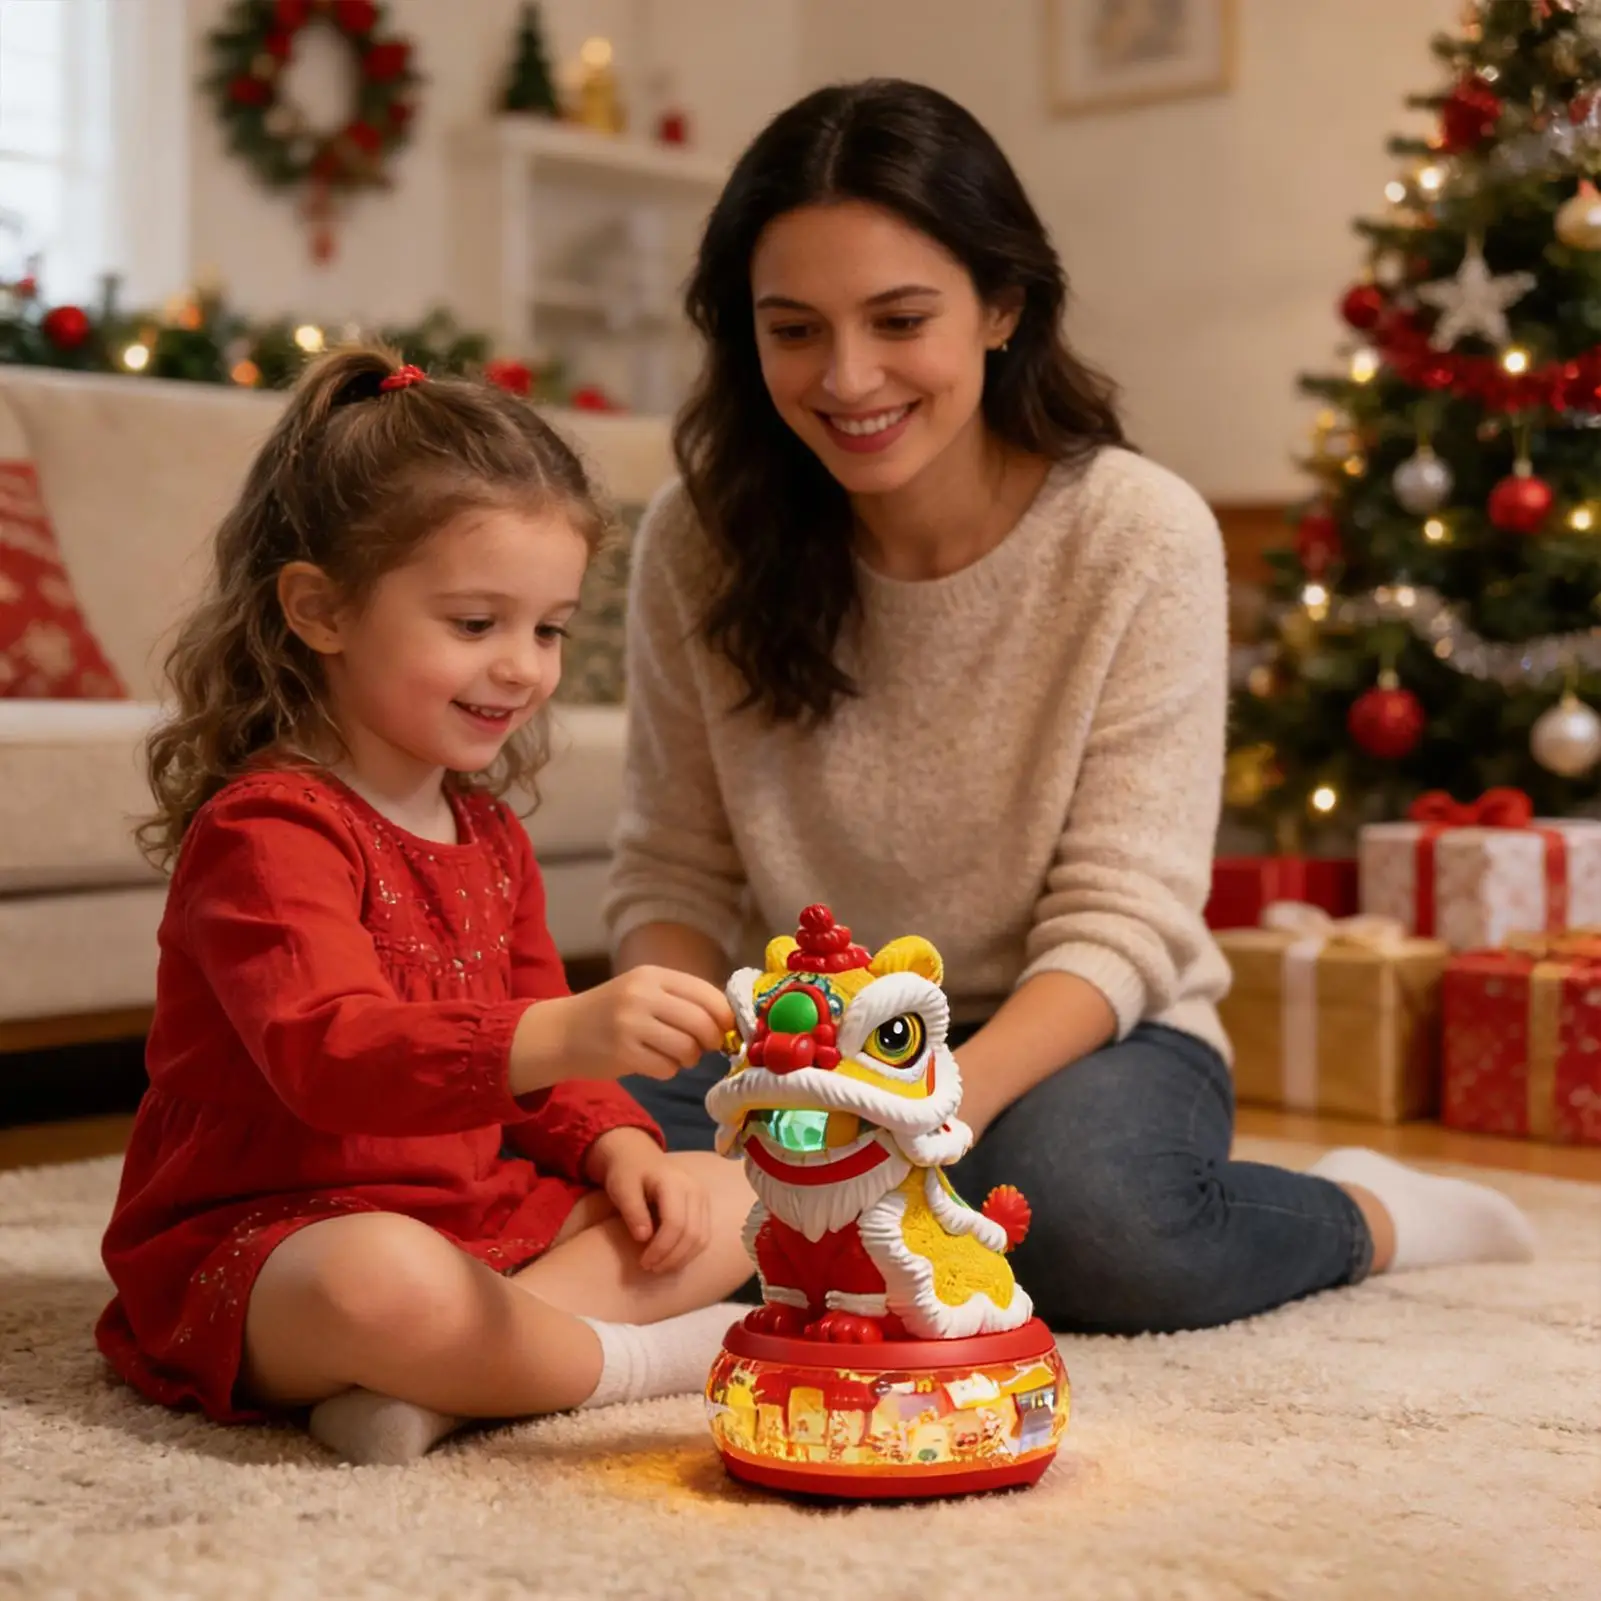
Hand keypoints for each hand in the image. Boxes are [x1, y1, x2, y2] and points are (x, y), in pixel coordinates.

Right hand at [509, 966, 733, 1094]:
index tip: (727, 1029)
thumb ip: (680, 1000)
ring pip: (687, 1048)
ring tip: (676, 1056)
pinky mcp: (623, 1053)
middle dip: (712, 1040)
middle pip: (702, 1022)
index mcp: (653, 976)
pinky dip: (668, 1071)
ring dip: (689, 1058)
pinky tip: (654, 1064)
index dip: (725, 1015)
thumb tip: (727, 1021)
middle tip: (704, 1047)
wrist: (562, 1032)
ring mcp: (631, 1024)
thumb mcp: (643, 992)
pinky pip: (667, 1068)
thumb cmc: (611, 1013)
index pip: (706, 993)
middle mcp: (642, 995)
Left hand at [585, 1129, 710, 1272]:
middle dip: (672, 1257)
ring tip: (660, 1267)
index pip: (675, 1223)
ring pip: (702, 1237)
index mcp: (674, 1181)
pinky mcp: (704, 1205)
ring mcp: (702, 1197)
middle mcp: (694, 1188)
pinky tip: (671, 1259)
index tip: (643, 1263)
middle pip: (692, 1233)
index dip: (661, 1248)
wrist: (637, 1157)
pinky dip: (690, 1252)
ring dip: (682, 1258)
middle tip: (650, 1268)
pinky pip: (704, 1235)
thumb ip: (632, 1211)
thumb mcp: (621, 1188)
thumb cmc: (626, 1173)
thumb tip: (643, 1238)